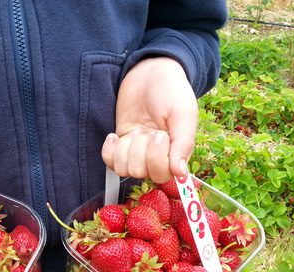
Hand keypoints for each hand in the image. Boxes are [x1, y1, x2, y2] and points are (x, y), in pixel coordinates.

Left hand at [101, 57, 197, 182]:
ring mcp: (137, 152)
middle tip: (146, 129)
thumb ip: (183, 144)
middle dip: (139, 149)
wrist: (150, 74)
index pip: (162, 175)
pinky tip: (116, 135)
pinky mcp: (121, 145)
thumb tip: (180, 174)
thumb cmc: (172, 92)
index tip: (160, 134)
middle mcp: (157, 157)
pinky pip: (110, 162)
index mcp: (176, 153)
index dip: (156, 158)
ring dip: (125, 148)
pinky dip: (110, 150)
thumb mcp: (183, 114)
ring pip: (123, 169)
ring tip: (136, 130)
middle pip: (140, 172)